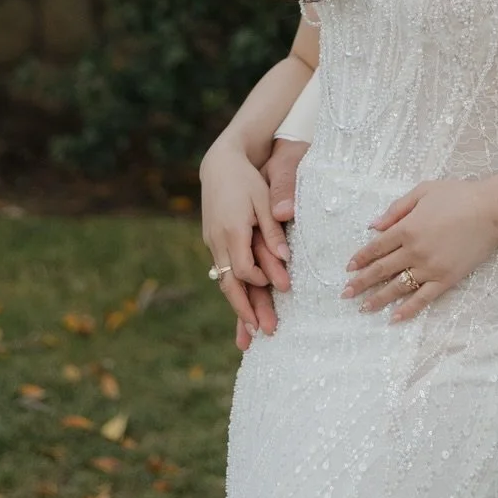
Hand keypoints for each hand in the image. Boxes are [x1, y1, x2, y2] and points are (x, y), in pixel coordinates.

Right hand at [199, 138, 290, 340]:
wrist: (219, 164)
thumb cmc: (247, 179)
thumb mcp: (263, 199)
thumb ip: (273, 230)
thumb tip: (286, 260)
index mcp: (232, 230)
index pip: (245, 269)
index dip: (263, 282)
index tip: (282, 289)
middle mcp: (217, 241)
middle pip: (230, 285)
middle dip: (245, 311)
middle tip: (262, 334)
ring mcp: (211, 242)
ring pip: (224, 282)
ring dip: (237, 307)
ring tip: (249, 333)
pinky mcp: (212, 241)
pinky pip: (222, 272)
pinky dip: (232, 291)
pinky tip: (239, 305)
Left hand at [343, 178, 497, 321]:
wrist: (491, 210)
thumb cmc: (458, 195)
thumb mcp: (423, 191)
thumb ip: (396, 209)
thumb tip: (373, 225)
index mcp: (407, 228)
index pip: (376, 247)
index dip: (361, 258)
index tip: (348, 268)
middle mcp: (414, 251)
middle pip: (381, 270)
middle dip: (361, 283)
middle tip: (345, 294)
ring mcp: (430, 268)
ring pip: (398, 287)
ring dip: (378, 299)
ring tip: (363, 308)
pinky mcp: (446, 279)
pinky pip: (423, 298)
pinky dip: (407, 310)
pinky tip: (394, 318)